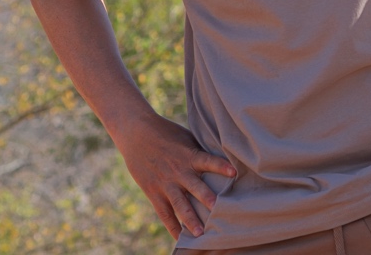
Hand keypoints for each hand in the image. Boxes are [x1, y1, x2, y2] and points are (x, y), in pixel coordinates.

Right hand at [109, 111, 236, 238]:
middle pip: (195, 187)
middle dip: (207, 199)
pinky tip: (180, 238)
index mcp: (189, 155)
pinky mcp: (154, 191)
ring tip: (201, 234)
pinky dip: (172, 226)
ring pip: (180, 204)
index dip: (221, 166)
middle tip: (219, 211)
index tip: (234, 172)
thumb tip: (222, 159)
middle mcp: (179, 171)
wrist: (136, 132)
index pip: (208, 161)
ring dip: (191, 219)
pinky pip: (164, 213)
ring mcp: (166, 183)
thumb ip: (200, 152)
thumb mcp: (186, 137)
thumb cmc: (166, 132)